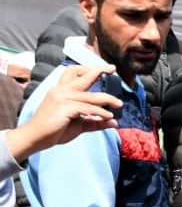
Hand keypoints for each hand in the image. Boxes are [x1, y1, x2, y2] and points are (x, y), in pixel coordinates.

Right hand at [6, 64, 121, 161]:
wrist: (36, 138)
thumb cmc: (55, 130)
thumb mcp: (78, 125)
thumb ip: (95, 121)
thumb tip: (114, 122)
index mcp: (61, 90)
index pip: (73, 72)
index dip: (87, 69)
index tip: (103, 69)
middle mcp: (60, 90)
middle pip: (82, 77)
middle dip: (98, 70)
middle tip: (112, 68)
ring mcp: (62, 98)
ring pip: (90, 96)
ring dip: (108, 99)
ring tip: (119, 104)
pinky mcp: (64, 108)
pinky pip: (88, 108)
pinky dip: (100, 112)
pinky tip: (108, 116)